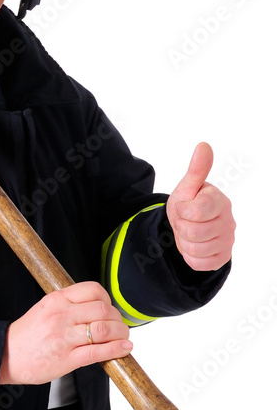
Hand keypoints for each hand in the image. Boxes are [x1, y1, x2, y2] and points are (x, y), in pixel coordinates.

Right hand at [0, 282, 132, 384]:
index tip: (109, 309)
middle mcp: (62, 315)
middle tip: (118, 326)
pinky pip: (98, 351)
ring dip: (120, 333)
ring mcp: (64, 337)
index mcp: (57, 299)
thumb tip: (96, 309)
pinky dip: (116, 349)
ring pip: (104, 329)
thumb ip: (68, 306)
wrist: (6, 356)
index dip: (108, 299)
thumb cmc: (26, 335)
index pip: (93, 290)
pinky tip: (124, 348)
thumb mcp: (45, 309)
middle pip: (103, 310)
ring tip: (123, 337)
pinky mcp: (67, 358)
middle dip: (117, 319)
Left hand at [166, 142, 234, 270]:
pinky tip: (193, 246)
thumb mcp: (187, 186)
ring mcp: (227, 241)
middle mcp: (228, 221)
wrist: (188, 225)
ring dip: (184, 242)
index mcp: (220, 201)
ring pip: (195, 250)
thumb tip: (204, 145)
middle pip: (193, 232)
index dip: (182, 211)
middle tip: (184, 222)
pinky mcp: (223, 258)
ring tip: (188, 233)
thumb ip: (196, 169)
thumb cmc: (188, 202)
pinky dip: (189, 257)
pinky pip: (199, 264)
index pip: (196, 211)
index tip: (183, 206)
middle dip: (181, 227)